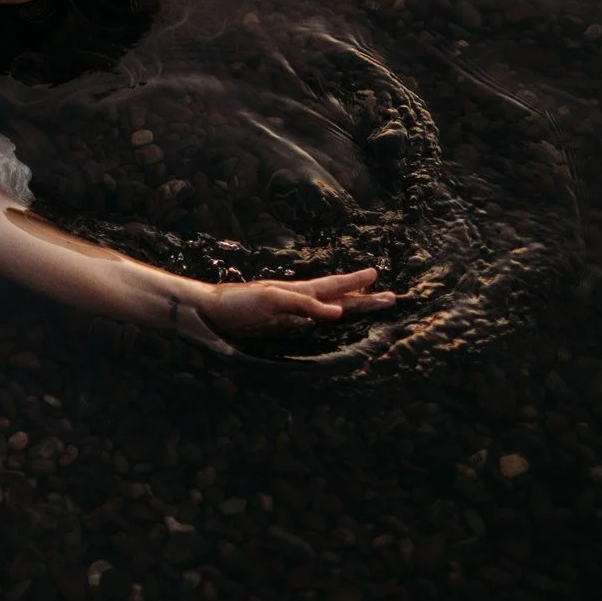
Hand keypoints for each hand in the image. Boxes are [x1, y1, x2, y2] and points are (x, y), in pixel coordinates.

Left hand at [192, 268, 396, 350]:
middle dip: (364, 297)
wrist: (210, 311)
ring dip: (349, 307)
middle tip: (391, 296)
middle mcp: (299, 301)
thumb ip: (305, 305)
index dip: (356, 283)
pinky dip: (327, 320)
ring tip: (368, 304)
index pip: (335, 286)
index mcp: (299, 292)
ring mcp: (292, 313)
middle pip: (338, 298)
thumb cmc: (238, 303)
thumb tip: (338, 312)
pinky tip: (332, 322)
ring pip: (328, 309)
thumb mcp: (273, 301)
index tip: (377, 274)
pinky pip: (313, 323)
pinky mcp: (281, 326)